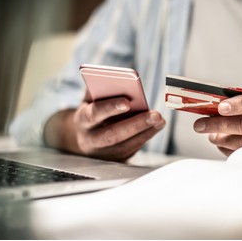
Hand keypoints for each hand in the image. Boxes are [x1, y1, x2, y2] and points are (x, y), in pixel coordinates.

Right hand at [44, 96, 164, 161]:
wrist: (82, 137)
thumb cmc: (91, 111)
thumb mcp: (90, 99)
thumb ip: (100, 89)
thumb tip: (117, 80)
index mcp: (82, 120)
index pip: (94, 114)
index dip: (110, 108)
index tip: (127, 102)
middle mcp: (90, 140)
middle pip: (113, 135)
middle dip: (136, 124)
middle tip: (155, 115)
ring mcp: (102, 153)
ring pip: (125, 146)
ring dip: (145, 132)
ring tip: (160, 120)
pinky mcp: (113, 160)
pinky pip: (131, 150)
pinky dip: (145, 137)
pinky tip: (156, 127)